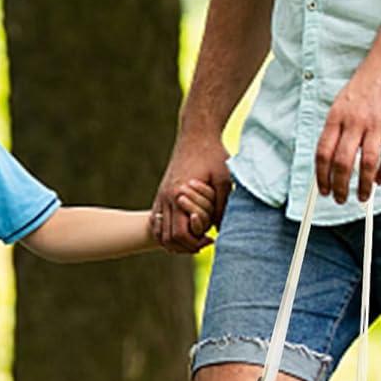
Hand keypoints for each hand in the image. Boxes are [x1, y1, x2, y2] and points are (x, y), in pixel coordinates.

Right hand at [153, 132, 231, 253]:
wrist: (196, 133)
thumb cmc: (213, 155)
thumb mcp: (223, 180)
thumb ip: (222, 206)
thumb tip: (220, 230)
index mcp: (179, 194)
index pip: (181, 233)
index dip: (195, 243)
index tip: (211, 239)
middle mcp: (166, 197)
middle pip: (167, 237)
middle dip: (185, 246)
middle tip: (204, 243)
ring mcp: (161, 195)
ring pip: (159, 231)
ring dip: (174, 241)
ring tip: (193, 240)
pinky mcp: (161, 193)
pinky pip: (157, 220)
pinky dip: (166, 231)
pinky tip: (183, 229)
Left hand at [314, 54, 380, 202]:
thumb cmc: (366, 85)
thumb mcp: (342, 103)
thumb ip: (336, 129)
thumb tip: (329, 159)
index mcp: (336, 117)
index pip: (323, 153)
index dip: (321, 175)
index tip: (323, 189)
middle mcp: (354, 121)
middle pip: (342, 162)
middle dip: (339, 186)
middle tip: (340, 199)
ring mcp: (377, 123)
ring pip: (366, 163)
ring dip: (363, 185)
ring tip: (362, 196)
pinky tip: (380, 179)